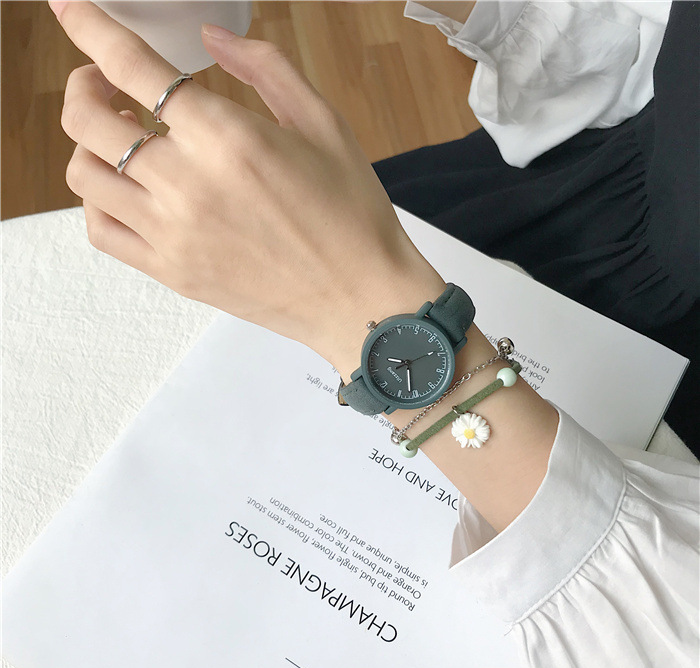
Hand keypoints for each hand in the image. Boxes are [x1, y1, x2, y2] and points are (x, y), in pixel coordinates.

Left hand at [50, 1, 445, 372]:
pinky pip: (101, 230)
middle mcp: (188, 184)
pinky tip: (126, 189)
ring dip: (89, 142)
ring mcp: (173, 234)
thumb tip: (211, 39)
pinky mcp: (172, 271)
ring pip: (84, 174)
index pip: (131, 67)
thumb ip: (265, 68)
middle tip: (107, 83)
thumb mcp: (324, 124)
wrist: (358, 297)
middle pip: (87, 120)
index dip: (89, 28)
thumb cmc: (351, 213)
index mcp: (228, 137)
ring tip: (124, 138)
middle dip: (85, 84)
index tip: (71, 11)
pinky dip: (97, 199)